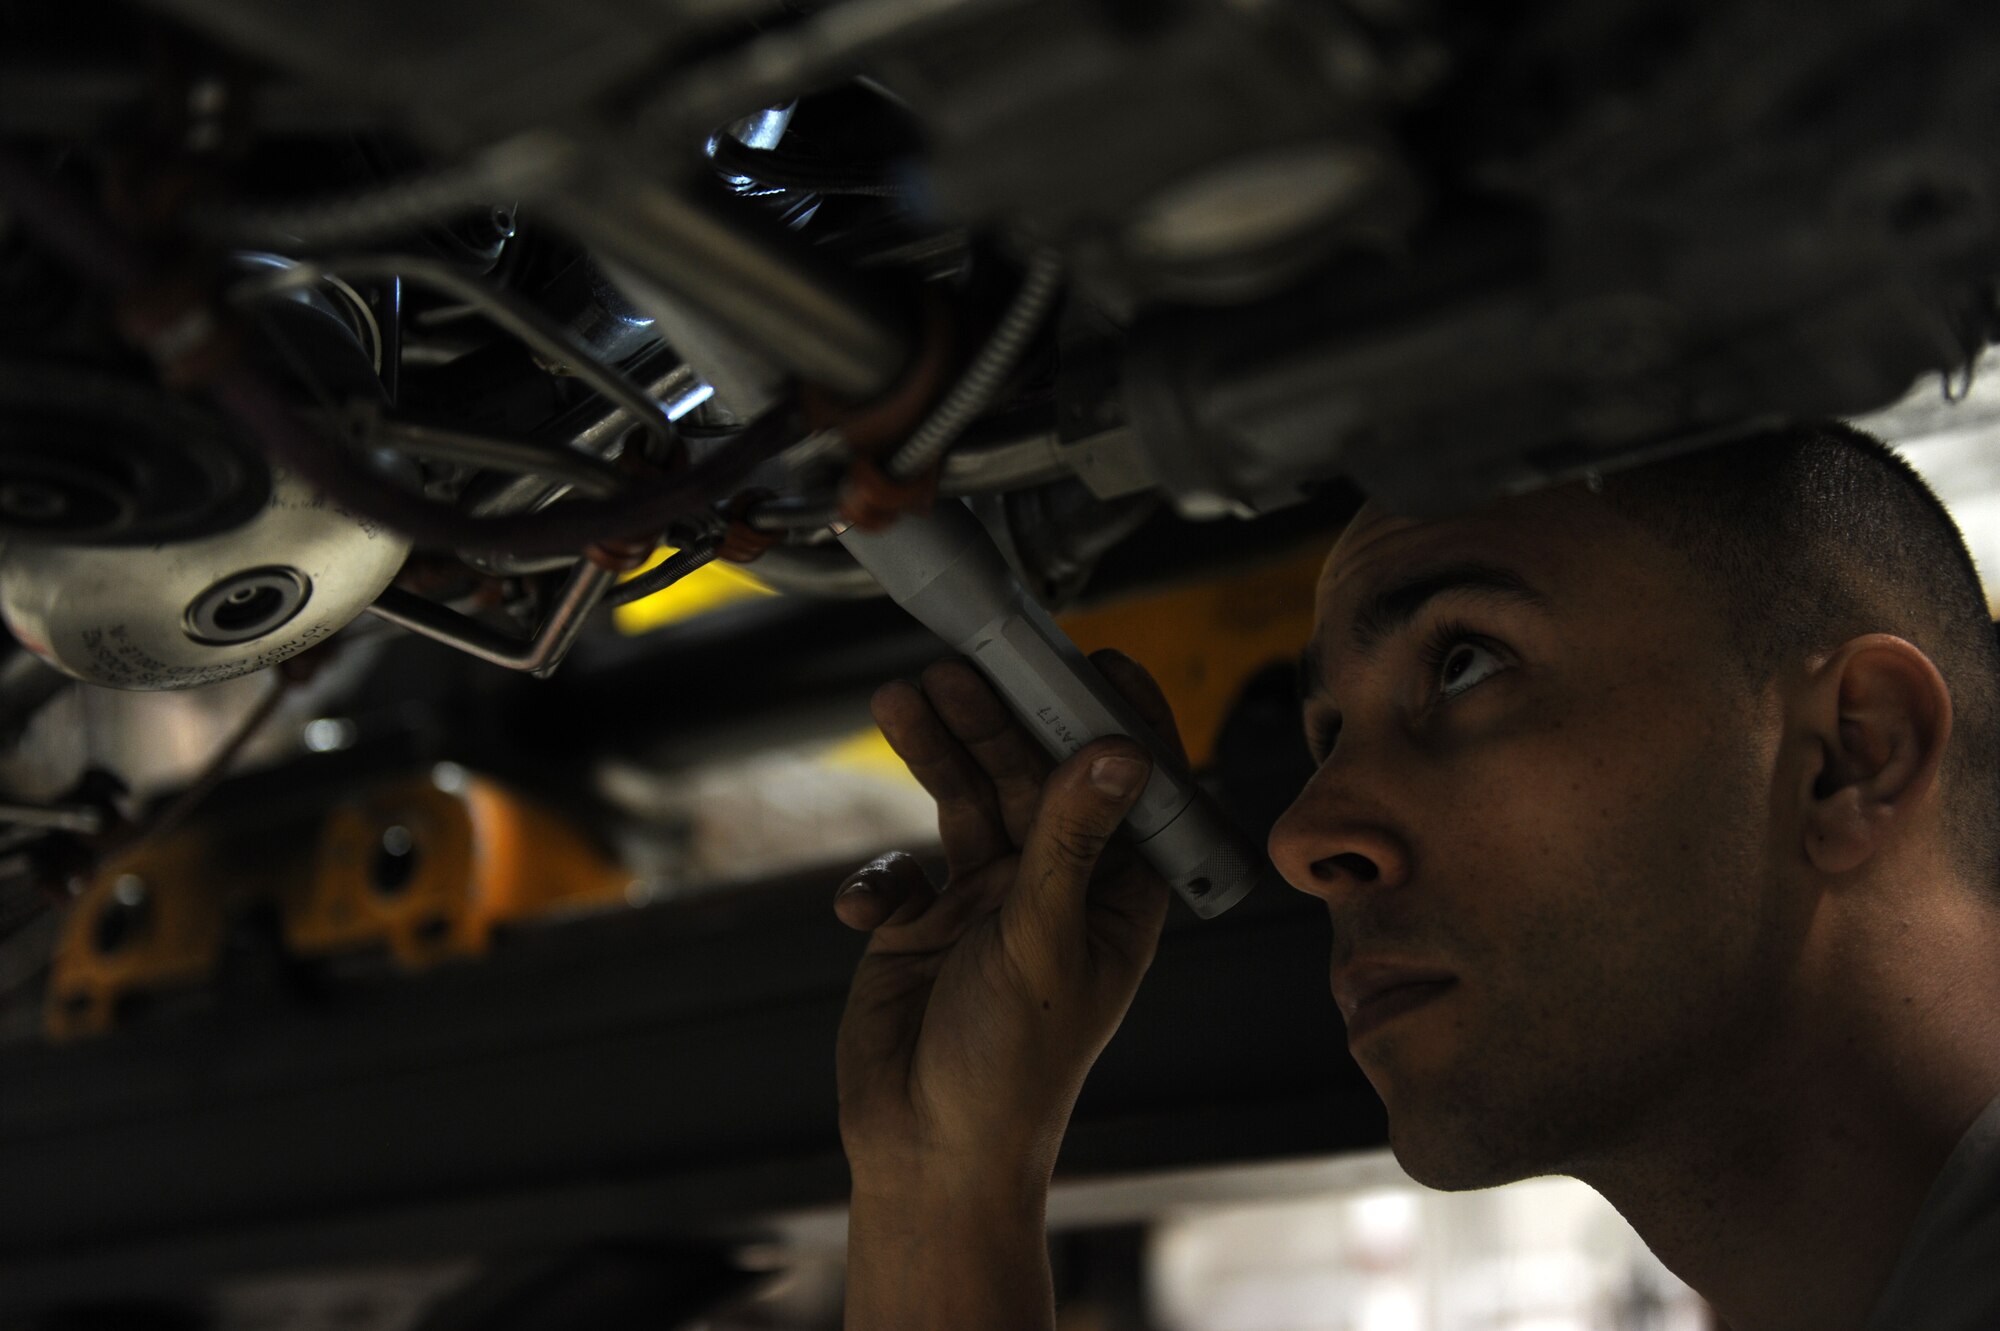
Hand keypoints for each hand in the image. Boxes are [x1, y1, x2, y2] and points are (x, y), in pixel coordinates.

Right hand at [834, 649, 1186, 1196]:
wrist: (925, 1154)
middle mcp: (1057, 887)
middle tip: (957, 669)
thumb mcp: (1045, 941)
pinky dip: (879, 878)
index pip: (1130, 787)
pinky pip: (902, 870)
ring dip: (934, 758)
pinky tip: (867, 907)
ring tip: (898, 700)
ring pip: (964, 804)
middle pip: (1033, 778)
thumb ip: (1071, 842)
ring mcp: (989, 902)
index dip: (1118, 719)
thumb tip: (1118, 751)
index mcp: (1118, 896)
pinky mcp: (925, 924)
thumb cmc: (1014, 1069)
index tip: (1094, 657)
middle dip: (996, 724)